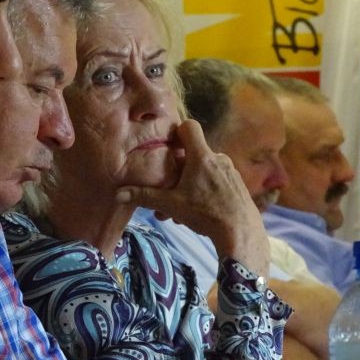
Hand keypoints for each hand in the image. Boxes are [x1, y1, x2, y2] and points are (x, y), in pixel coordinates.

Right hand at [116, 120, 269, 275]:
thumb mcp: (171, 204)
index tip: (167, 148)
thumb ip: (145, 196)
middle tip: (168, 190)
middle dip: (179, 170)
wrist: (241, 232)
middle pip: (194, 153)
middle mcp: (218, 158)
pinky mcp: (237, 184)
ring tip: (181, 209)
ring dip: (190, 184)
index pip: (189, 126)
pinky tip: (199, 212)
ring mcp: (230, 171)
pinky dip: (205, 190)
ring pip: (204, 170)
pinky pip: (216, 180)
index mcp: (201, 156)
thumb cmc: (205, 213)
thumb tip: (118, 193)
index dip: (176, 132)